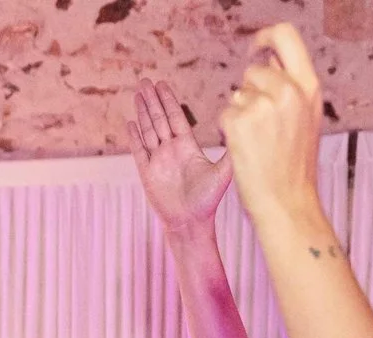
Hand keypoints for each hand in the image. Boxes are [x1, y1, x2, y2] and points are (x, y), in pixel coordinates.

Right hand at [130, 79, 231, 230]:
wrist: (190, 223)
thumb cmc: (208, 201)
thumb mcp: (223, 173)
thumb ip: (231, 152)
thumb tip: (242, 129)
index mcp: (188, 147)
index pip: (176, 118)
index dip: (168, 101)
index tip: (162, 84)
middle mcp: (171, 150)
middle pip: (159, 119)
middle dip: (152, 100)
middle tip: (145, 80)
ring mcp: (158, 160)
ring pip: (148, 130)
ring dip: (142, 112)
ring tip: (137, 94)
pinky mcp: (147, 173)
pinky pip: (138, 151)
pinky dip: (134, 137)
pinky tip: (130, 122)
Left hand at [221, 25, 326, 224]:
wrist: (288, 204)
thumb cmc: (295, 166)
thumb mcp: (305, 119)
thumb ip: (291, 88)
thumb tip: (271, 61)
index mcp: (308, 86)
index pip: (286, 35)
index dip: (266, 36)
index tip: (255, 46)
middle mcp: (288, 91)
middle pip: (254, 69)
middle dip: (249, 90)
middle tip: (257, 122)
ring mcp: (263, 106)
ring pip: (238, 95)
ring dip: (240, 114)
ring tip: (258, 144)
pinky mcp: (239, 122)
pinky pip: (225, 114)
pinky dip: (229, 131)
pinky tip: (246, 151)